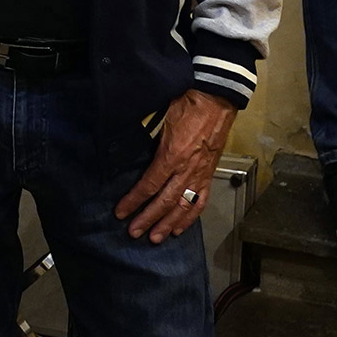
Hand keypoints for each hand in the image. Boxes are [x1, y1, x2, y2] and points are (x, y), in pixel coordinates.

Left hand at [115, 88, 235, 241]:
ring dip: (168, 223)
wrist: (215, 99)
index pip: (149, 184)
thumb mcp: (160, 118)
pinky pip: (200, 200)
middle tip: (134, 233)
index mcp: (171, 154)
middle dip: (148, 219)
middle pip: (164, 201)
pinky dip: (190, 216)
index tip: (121, 212)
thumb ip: (148, 138)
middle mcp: (186, 169)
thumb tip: (129, 148)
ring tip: (155, 238)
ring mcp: (200, 174)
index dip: (134, 200)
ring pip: (183, 206)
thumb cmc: (185, 104)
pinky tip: (180, 227)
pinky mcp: (209, 174)